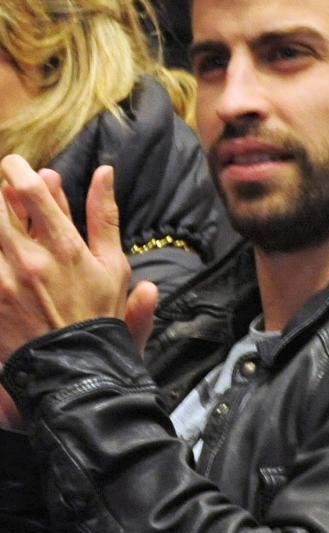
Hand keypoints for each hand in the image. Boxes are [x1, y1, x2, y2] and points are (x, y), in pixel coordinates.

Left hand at [0, 159, 129, 362]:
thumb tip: (103, 171)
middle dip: (0, 194)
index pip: (31, 192)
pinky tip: (3, 250)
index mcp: (65, 248)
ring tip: (7, 225)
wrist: (77, 366)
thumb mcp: (113, 264)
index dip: (18, 171)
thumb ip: (105, 215)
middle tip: (5, 195)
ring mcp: (4, 279)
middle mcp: (29, 259)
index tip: (15, 166)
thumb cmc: (98, 313)